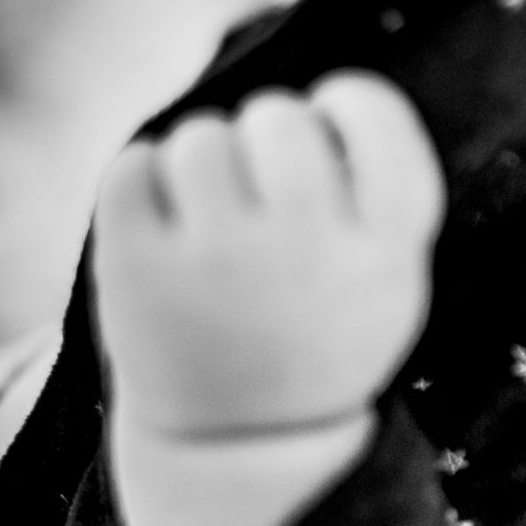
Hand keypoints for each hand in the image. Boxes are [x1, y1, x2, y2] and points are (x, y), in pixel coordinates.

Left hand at [94, 71, 443, 439]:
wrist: (244, 433)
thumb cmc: (325, 330)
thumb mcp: (390, 277)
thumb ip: (380, 193)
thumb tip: (330, 92)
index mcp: (385, 252)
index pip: (375, 117)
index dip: (351, 101)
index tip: (335, 117)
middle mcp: (308, 251)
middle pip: (281, 119)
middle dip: (271, 134)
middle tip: (268, 178)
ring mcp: (219, 260)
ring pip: (204, 137)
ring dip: (207, 159)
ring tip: (217, 211)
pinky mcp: (135, 268)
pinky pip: (134, 166)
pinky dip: (146, 182)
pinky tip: (169, 224)